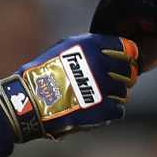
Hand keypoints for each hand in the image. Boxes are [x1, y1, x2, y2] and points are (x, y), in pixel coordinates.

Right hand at [0, 33, 137, 140]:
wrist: (28, 102)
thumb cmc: (44, 75)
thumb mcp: (64, 49)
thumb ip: (90, 48)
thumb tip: (117, 50)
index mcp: (91, 45)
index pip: (126, 48)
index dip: (127, 57)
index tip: (123, 64)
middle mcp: (99, 63)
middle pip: (128, 71)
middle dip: (123, 78)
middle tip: (112, 85)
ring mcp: (101, 87)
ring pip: (124, 93)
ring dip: (114, 97)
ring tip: (97, 99)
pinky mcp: (101, 109)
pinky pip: (118, 110)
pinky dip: (110, 112)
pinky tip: (96, 110)